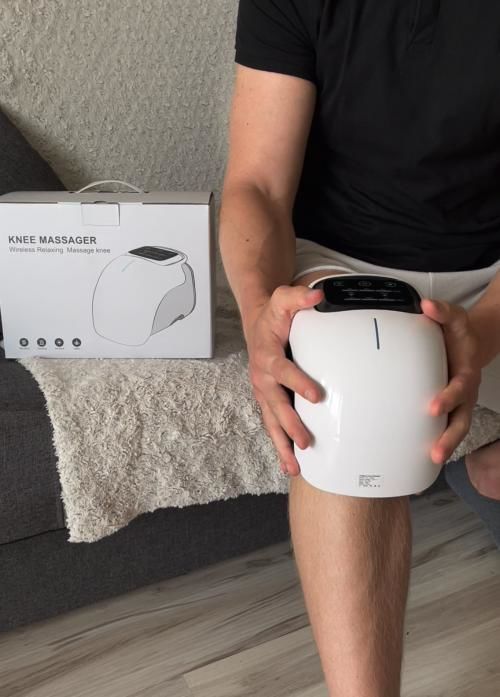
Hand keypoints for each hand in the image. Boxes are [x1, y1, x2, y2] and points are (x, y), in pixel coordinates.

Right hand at [245, 285, 323, 475]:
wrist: (256, 325)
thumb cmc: (273, 316)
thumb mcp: (283, 299)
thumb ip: (299, 296)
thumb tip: (319, 295)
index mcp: (267, 356)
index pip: (283, 371)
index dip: (298, 382)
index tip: (315, 395)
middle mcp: (263, 379)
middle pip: (275, 406)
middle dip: (289, 425)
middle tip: (305, 441)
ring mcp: (264, 393)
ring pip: (271, 423)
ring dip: (282, 445)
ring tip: (294, 467)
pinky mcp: (268, 401)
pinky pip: (272, 426)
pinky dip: (280, 446)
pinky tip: (290, 465)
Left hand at [421, 298, 481, 465]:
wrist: (471, 342)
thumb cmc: (458, 333)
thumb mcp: (453, 318)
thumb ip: (441, 312)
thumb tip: (427, 305)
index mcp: (465, 372)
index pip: (458, 388)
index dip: (448, 397)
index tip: (433, 406)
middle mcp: (465, 393)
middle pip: (461, 420)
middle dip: (449, 437)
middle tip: (435, 451)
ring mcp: (458, 404)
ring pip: (455, 430)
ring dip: (444, 446)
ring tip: (430, 461)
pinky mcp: (449, 409)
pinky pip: (444, 429)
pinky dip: (436, 443)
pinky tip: (420, 458)